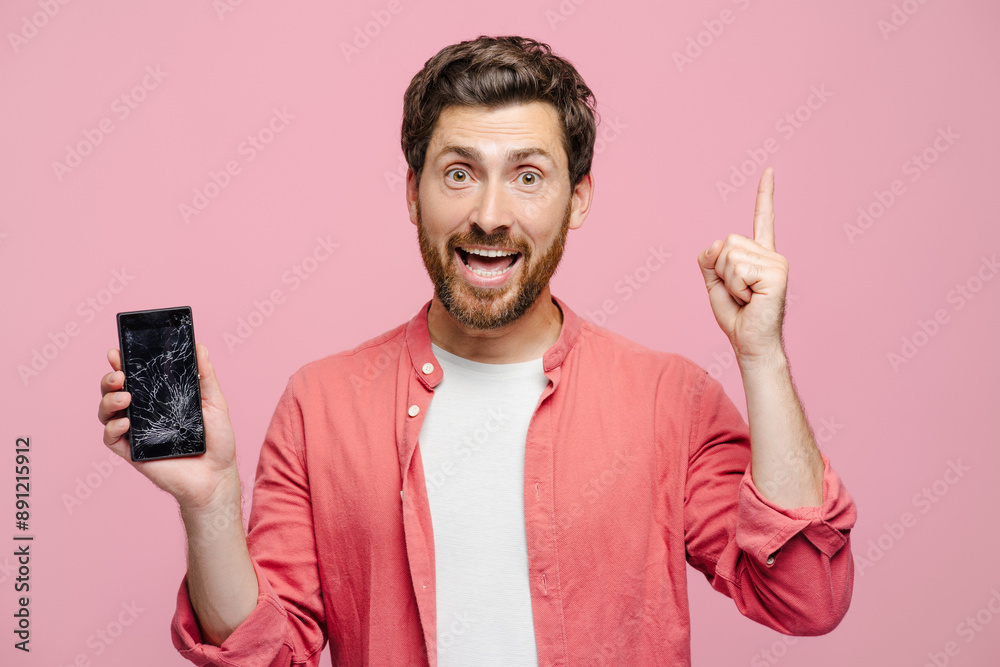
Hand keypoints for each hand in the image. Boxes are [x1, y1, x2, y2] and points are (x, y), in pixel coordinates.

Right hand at [98, 343, 239, 510]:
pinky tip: (126, 422)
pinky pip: (111, 439)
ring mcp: (136, 433)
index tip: (117, 351)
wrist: (217, 475)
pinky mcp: (132, 453)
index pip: (136, 377)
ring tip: (125, 396)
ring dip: (109, 400)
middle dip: (109, 379)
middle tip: (120, 374)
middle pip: (114, 392)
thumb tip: (200, 347)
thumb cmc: (217, 440)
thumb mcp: (214, 403)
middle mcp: (143, 414)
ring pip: (107, 412)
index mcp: (159, 399)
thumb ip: (205, 376)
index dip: (123, 364)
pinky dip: (113, 427)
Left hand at [697, 167, 787, 366]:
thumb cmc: (736, 316)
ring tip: (745, 297)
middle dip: (720, 270)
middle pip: (726, 242)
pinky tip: (752, 299)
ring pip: (729, 255)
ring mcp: (777, 262)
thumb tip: (716, 244)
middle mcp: (771, 254)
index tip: (768, 170)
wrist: (750, 343)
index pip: (762, 219)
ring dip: (728, 281)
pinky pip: (738, 269)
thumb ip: (710, 260)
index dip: (765, 195)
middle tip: (738, 292)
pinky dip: (736, 287)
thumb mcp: (714, 283)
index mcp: (759, 255)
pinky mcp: (777, 273)